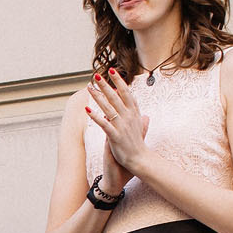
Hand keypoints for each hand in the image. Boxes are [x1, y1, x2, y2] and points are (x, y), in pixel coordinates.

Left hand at [84, 68, 150, 186]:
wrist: (140, 160)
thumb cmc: (138, 144)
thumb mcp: (141, 129)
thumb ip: (141, 120)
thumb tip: (145, 115)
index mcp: (135, 113)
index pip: (127, 94)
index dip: (120, 82)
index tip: (113, 71)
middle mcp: (129, 117)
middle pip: (116, 97)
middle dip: (106, 85)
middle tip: (97, 75)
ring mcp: (122, 126)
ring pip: (108, 107)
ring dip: (98, 97)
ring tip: (89, 87)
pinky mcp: (115, 136)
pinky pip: (104, 124)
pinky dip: (95, 116)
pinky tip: (87, 110)